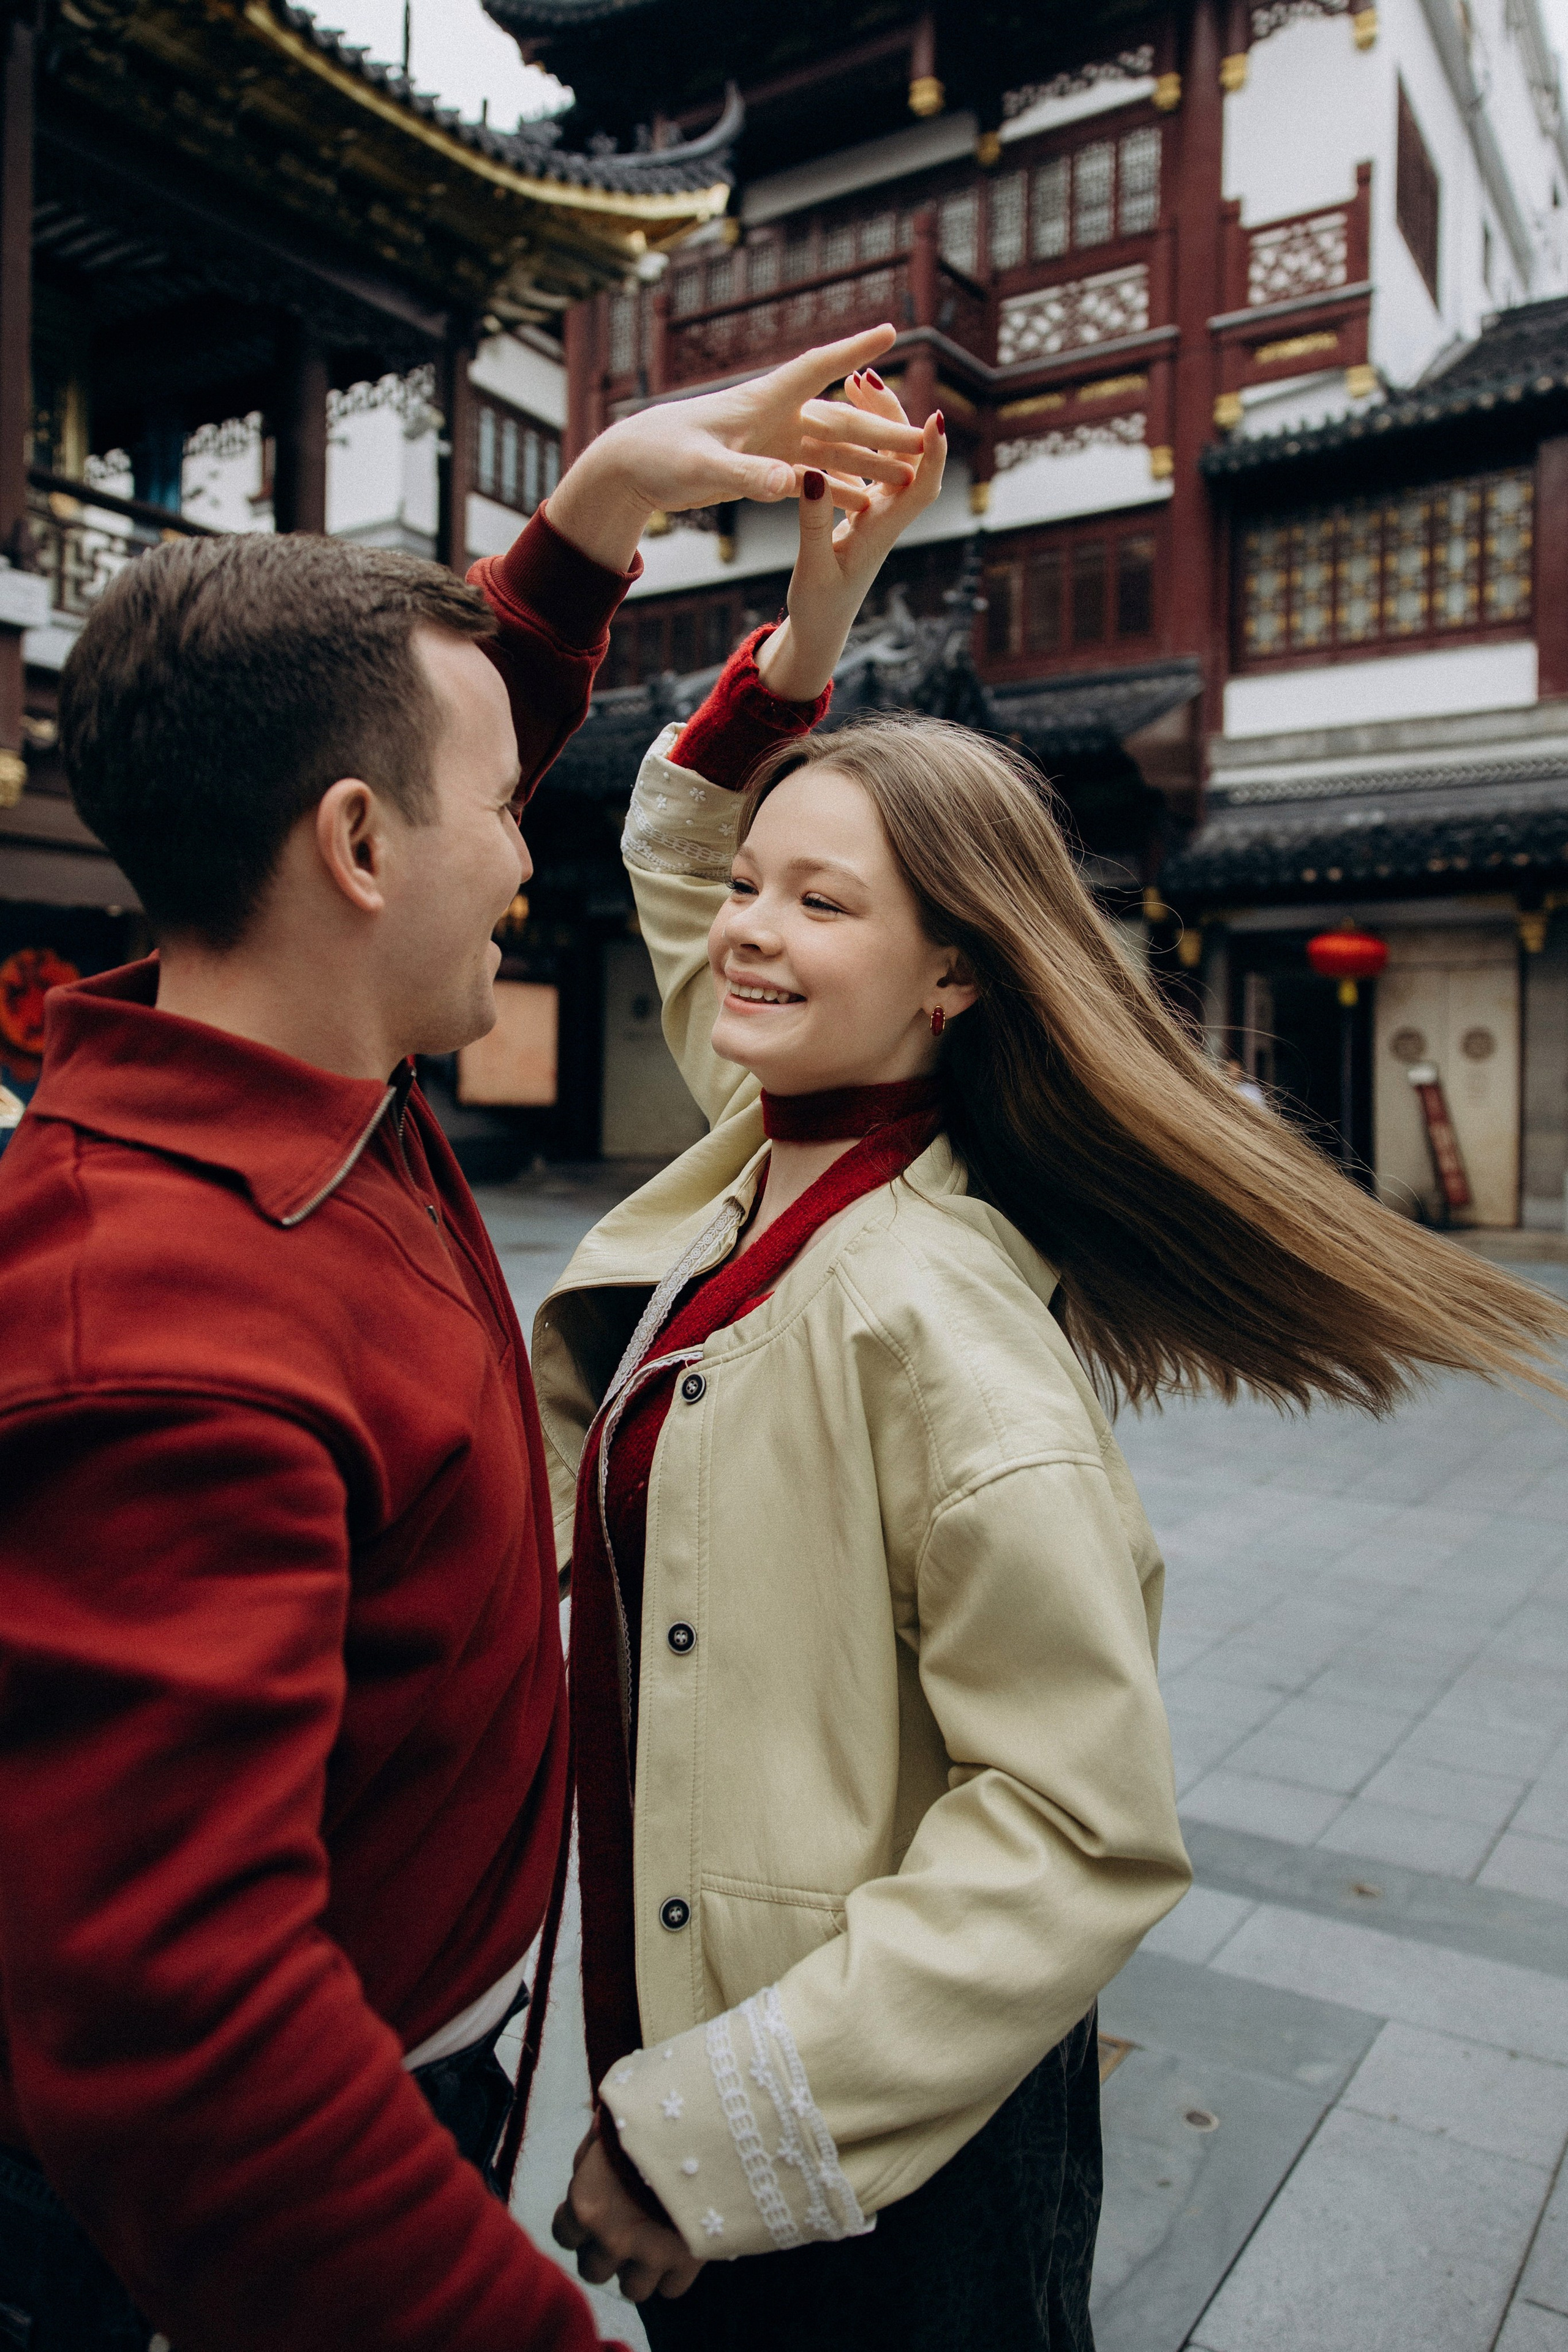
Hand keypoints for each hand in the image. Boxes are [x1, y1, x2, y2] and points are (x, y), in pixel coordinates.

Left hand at [545, 326, 924, 571]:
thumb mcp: (704, 470)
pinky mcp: (760, 466)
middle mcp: (771, 416)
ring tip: (906, 479)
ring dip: (867, 464)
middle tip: (924, 439)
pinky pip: (809, 475)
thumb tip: (792, 483)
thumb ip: (749, 476)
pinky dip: (836, 487)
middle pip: (837, 421)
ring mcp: (768, 442)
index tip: (890, 331)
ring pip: (829, 451)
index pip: (815, 369)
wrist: (629, 467)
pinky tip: (863, 502)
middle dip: (882, 430)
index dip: (852, 349)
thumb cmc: (660, 456)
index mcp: (761, 402)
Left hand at [551, 2125, 704, 2303]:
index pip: (564, 2236)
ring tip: (652, 2243)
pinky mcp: (687, 2260)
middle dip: (605, 2253)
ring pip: (633, 2289)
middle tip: (623, 2230)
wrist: (703, 2125)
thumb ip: (588, 2159)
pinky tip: (677, 2246)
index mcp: (586, 2205)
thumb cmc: (647, 2120)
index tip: (591, 2213)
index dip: (576, 2225)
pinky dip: (673, 2273)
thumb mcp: (606, 2130)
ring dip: (639, 2269)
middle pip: (593, 2271)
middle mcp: (612, 2238)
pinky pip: (671, 2289)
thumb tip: (583, 2171)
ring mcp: (650, 2255)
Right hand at [754, 372, 947, 703]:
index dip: (934, 453)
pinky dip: (850, 438)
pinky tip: (832, 414)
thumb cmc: (820, 607)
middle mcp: (884, 514)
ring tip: (849, 383)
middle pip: (903, 456)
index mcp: (882, 530)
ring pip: (882, 455)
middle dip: (892, 414)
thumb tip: (813, 473)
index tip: (936, 419)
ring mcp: (872, 510)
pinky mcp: (856, 510)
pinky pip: (859, 465)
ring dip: (871, 419)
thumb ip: (814, 522)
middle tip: (864, 377)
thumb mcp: (813, 567)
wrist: (819, 628)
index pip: (921, 486)